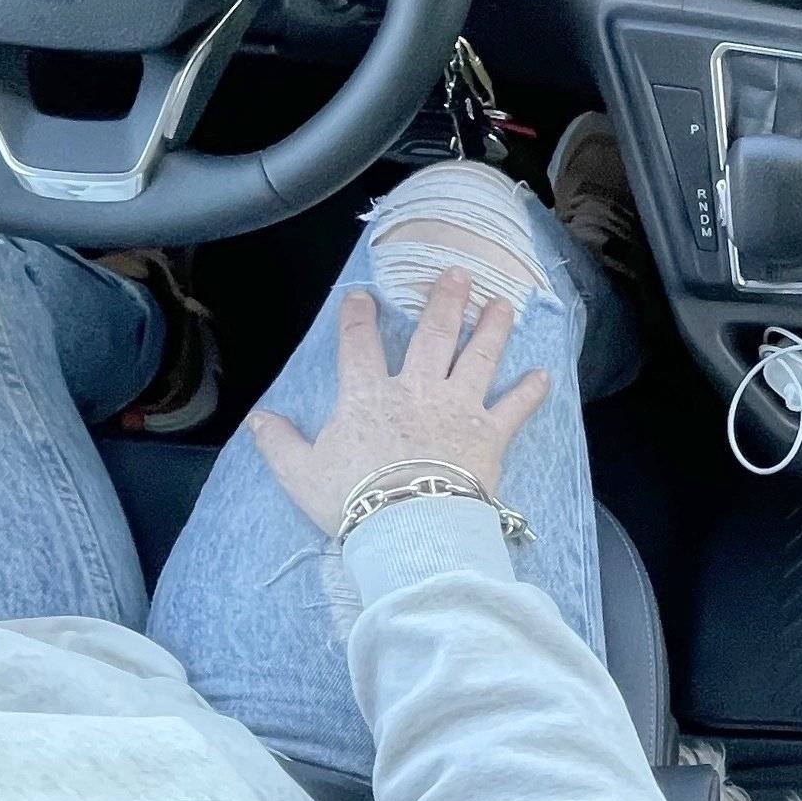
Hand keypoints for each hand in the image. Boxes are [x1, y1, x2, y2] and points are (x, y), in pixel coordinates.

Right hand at [250, 266, 549, 534]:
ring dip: (492, 328)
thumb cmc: (353, 500)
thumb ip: (280, 444)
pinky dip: (530, 391)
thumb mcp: (302, 473)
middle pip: (432, 335)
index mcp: (368, 396)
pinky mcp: (490, 434)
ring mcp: (457, 408)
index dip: (358, 318)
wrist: (409, 525)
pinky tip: (543, 375)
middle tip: (458, 275)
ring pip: (478, 357)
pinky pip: (515, 407)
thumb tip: (258, 421)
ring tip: (503, 304)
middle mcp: (416, 390)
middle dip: (445, 301)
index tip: (362, 297)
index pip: (358, 346)